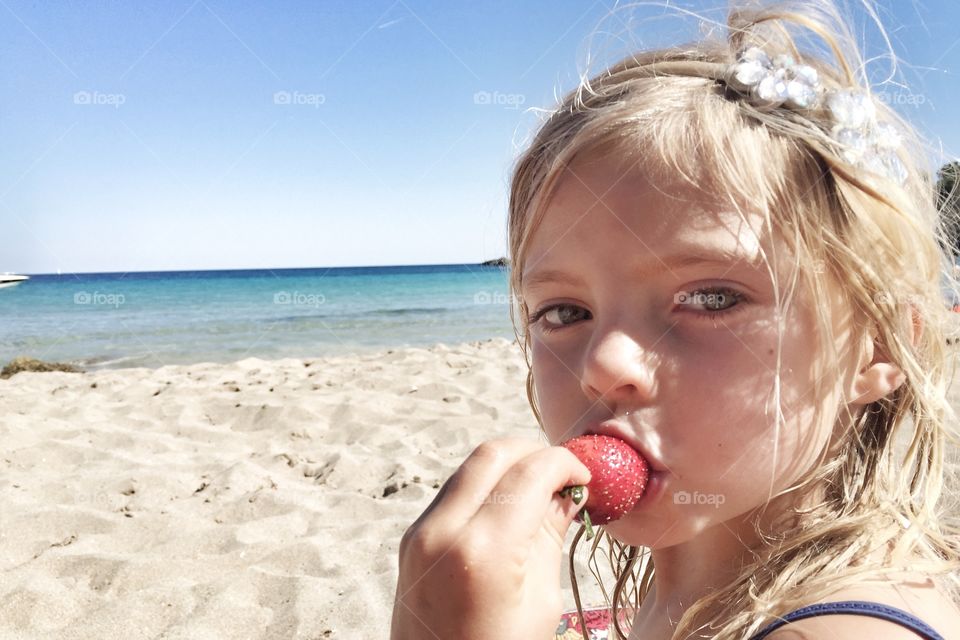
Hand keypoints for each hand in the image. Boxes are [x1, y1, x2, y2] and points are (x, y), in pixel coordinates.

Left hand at [391, 438, 590, 639]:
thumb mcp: (540, 603)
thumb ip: (550, 536)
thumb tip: (568, 493)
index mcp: (483, 548)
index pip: (530, 472)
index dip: (565, 464)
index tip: (586, 475)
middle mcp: (443, 529)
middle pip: (492, 453)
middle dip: (533, 453)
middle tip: (564, 475)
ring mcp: (420, 533)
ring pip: (470, 468)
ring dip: (508, 468)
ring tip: (542, 492)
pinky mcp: (411, 540)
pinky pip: (454, 493)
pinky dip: (486, 487)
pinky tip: (511, 510)